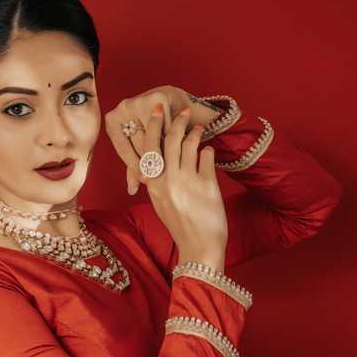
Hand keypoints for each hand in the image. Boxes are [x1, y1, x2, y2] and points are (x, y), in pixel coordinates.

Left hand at [104, 85, 193, 192]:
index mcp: (112, 120)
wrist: (168, 99)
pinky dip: (173, 139)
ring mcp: (140, 101)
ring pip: (154, 136)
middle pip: (139, 143)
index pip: (123, 148)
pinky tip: (179, 150)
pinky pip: (167, 127)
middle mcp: (123, 107)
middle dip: (150, 162)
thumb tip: (132, 190)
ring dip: (163, 153)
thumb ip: (133, 166)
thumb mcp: (137, 144)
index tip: (145, 180)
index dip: (134, 166)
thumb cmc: (148, 125)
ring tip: (170, 167)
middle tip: (160, 177)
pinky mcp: (159, 98)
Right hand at [136, 103, 226, 267]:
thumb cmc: (180, 225)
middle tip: (183, 110)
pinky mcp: (207, 183)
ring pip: (189, 144)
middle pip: (170, 140)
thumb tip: (158, 158)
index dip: (153, 126)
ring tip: (199, 128)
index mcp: (154, 184)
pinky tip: (208, 152)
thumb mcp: (161, 203)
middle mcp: (168, 180)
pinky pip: (207, 156)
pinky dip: (207, 150)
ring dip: (195, 132)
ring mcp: (187, 181)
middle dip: (177, 120)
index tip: (157, 111)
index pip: (149, 147)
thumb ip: (158, 181)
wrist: (199, 246)